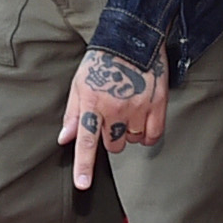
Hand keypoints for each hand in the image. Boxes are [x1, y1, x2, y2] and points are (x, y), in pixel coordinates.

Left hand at [57, 43, 168, 191]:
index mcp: (93, 104)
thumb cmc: (101, 61)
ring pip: (132, 140)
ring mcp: (139, 108)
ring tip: (127, 109)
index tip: (83, 184)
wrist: (132, 37)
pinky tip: (142, 121)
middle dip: (110, 137)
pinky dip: (147, 134)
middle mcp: (116, 109)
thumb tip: (65, 139)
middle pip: (113, 145)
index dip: (84, 166)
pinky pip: (153, 136)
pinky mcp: (158, 105)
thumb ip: (73, 115)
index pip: (87, 142)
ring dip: (128, 132)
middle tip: (111, 116)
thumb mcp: (79, 85)